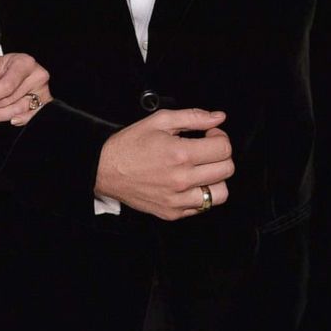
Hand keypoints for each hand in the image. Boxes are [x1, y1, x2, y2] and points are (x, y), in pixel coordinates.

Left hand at [0, 53, 51, 125]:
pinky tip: (11, 122)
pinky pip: (33, 116)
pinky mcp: (44, 103)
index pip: (7, 85)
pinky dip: (23, 120)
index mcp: (25, 64)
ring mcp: (43, 92)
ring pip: (18, 110)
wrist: (18, 69)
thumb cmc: (5, 66)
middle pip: (11, 100)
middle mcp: (37, 77)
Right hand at [94, 109, 232, 220]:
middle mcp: (182, 179)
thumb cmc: (129, 145)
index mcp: (180, 154)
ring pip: (220, 194)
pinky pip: (202, 207)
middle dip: (220, 155)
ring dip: (216, 178)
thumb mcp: (159, 121)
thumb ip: (192, 117)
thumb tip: (218, 117)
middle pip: (227, 170)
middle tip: (206, 149)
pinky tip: (189, 183)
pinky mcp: (172, 213)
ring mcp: (178, 200)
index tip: (209, 135)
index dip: (220, 137)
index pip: (223, 149)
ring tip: (202, 169)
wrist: (104, 170)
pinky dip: (201, 194)